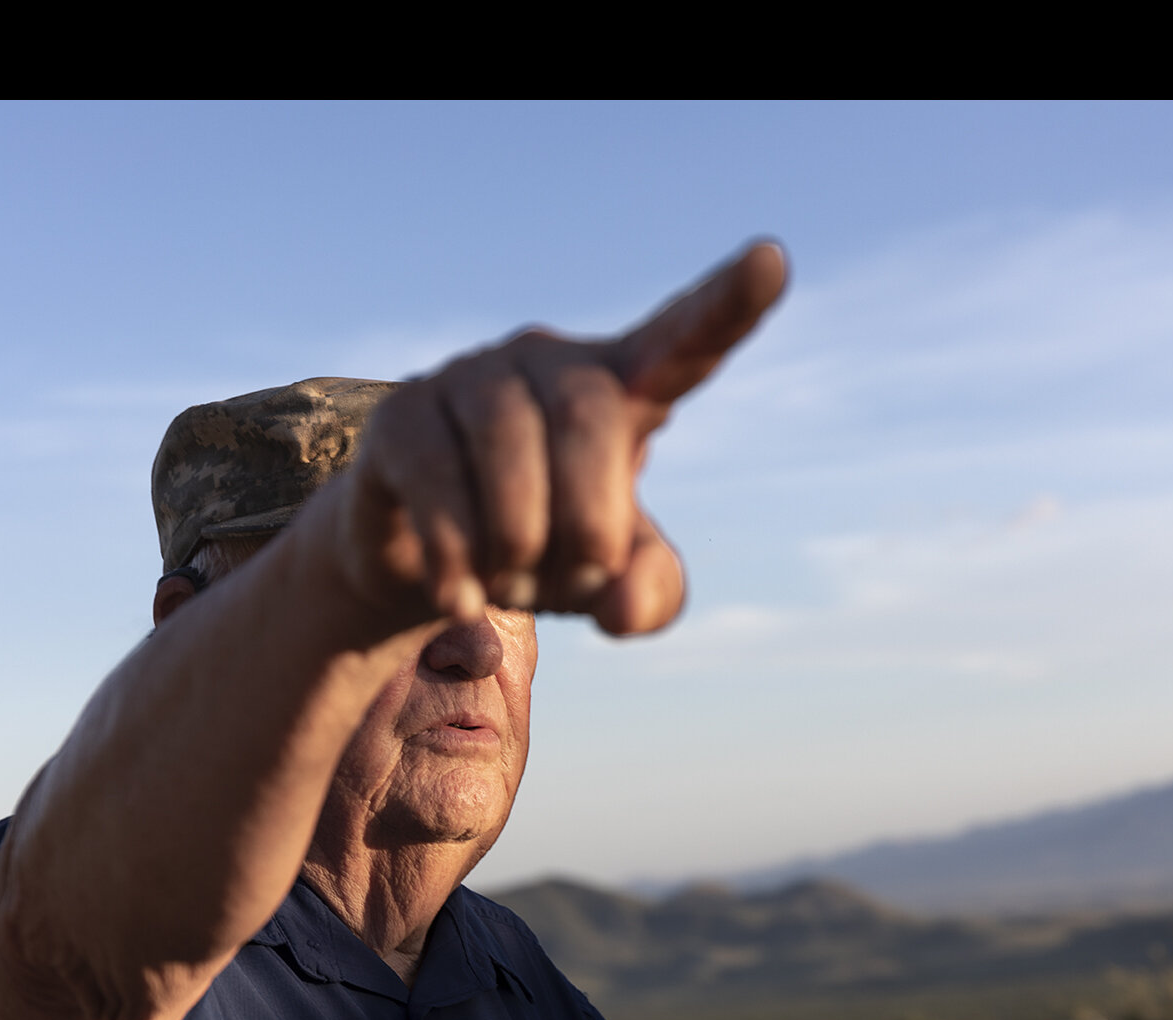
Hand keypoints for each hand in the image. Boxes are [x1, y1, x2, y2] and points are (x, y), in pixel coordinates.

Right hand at [342, 240, 788, 634]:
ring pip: (508, 445)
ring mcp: (467, 378)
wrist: (430, 570)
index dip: (728, 304)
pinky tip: (460, 597)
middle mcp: (546, 361)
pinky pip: (436, 476)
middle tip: (586, 573)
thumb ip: (651, 592)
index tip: (772, 261)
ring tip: (515, 582)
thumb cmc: (545, 553)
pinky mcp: (400, 416)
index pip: (685, 339)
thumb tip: (623, 604)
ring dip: (520, 542)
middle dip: (592, 516)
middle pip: (590, 415)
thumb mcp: (613, 587)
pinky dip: (457, 552)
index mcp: (620, 387)